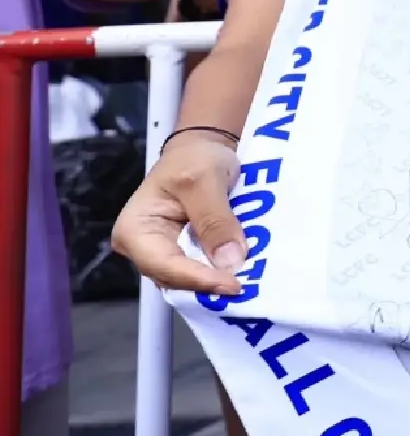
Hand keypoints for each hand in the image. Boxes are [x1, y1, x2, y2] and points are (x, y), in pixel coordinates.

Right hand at [110, 135, 244, 295]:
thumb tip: (229, 261)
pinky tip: (244, 272)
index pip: (164, 265)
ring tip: (249, 282)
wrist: (201, 149)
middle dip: (209, 285)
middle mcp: (143, 249)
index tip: (232, 285)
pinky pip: (201, 270)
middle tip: (246, 287)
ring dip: (217, 281)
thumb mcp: (204, 180)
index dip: (198, 279)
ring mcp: (163, 253)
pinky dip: (221, 272)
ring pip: (189, 279)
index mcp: (134, 230)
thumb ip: (215, 220)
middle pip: (175, 278)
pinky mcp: (184, 253)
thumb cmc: (193, 158)